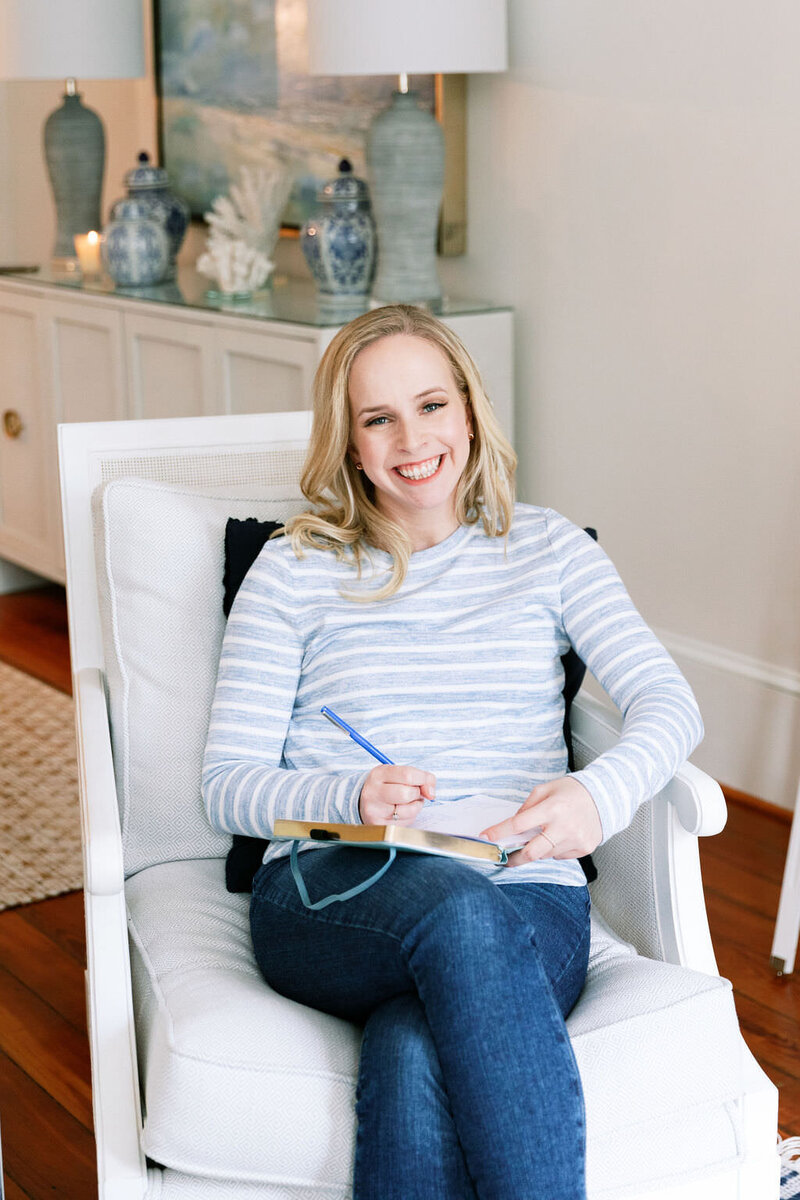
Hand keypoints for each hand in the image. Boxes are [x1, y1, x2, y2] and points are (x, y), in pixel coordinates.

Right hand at [359, 764, 435, 825]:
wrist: (363, 801)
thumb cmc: (386, 785)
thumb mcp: (398, 774)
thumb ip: (420, 777)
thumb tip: (431, 794)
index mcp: (379, 774)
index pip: (407, 774)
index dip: (423, 779)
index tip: (427, 783)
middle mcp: (373, 792)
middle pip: (407, 794)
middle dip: (417, 794)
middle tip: (413, 792)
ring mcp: (374, 810)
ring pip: (409, 810)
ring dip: (415, 806)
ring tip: (407, 802)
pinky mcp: (379, 825)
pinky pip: (406, 822)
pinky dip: (410, 816)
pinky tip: (401, 811)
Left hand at [480, 777, 601, 867]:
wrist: (605, 797)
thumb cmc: (572, 791)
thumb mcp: (546, 789)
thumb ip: (527, 806)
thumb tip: (514, 825)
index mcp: (552, 808)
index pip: (519, 824)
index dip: (499, 832)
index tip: (485, 837)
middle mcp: (564, 826)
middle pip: (532, 852)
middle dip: (514, 858)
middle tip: (503, 859)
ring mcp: (575, 840)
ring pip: (545, 855)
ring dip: (537, 849)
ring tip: (542, 836)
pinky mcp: (584, 849)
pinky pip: (560, 855)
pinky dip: (554, 849)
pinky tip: (560, 836)